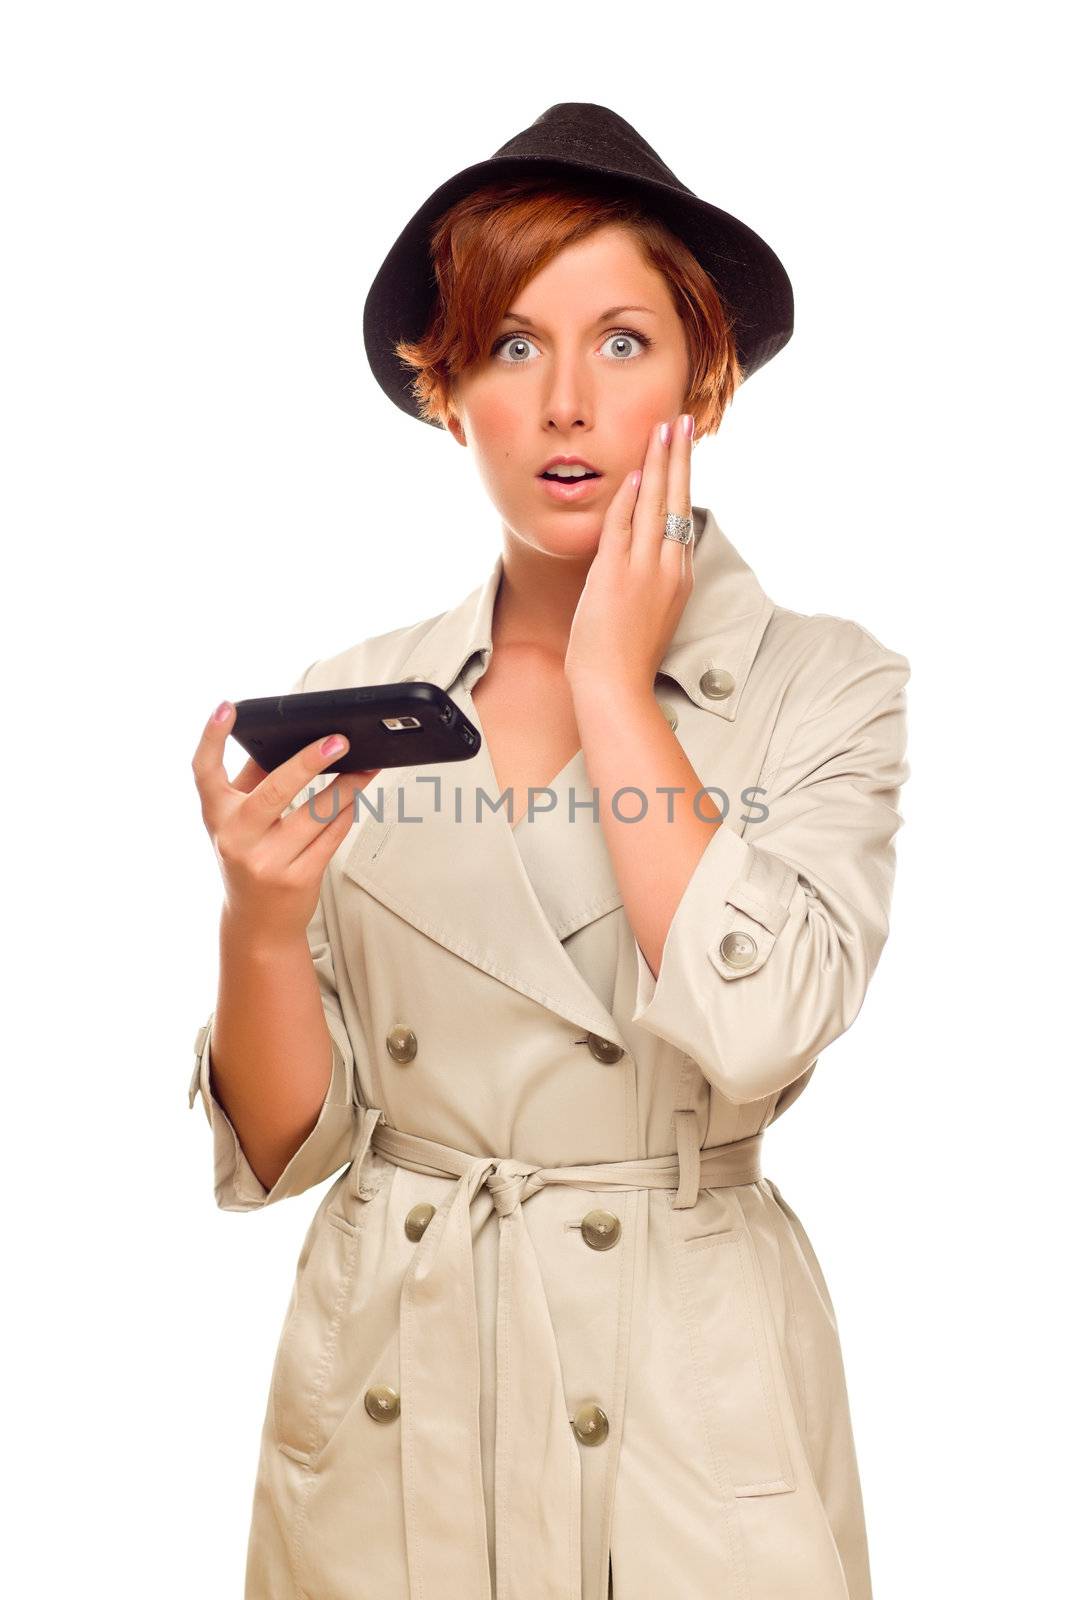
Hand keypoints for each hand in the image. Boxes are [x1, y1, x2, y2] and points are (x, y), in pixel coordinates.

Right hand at [191, 704, 379, 947]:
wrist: (257, 923)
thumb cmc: (249, 859)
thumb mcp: (238, 822)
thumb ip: (253, 780)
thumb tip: (284, 738)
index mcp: (217, 817)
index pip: (204, 772)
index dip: (211, 737)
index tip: (227, 708)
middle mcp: (237, 839)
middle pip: (275, 790)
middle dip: (310, 762)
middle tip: (339, 741)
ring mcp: (267, 861)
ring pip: (317, 813)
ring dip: (347, 786)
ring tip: (366, 766)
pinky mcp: (298, 878)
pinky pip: (332, 835)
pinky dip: (347, 813)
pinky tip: (356, 798)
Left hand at [564, 414, 693, 695]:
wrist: (615, 686)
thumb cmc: (625, 659)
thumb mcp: (650, 614)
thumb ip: (650, 580)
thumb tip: (640, 554)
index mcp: (679, 578)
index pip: (682, 516)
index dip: (683, 480)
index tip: (684, 450)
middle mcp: (669, 568)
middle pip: (678, 500)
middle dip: (680, 457)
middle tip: (683, 421)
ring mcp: (644, 570)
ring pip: (657, 504)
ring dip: (660, 463)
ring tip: (663, 429)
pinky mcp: (617, 575)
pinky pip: (624, 526)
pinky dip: (631, 497)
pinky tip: (636, 471)